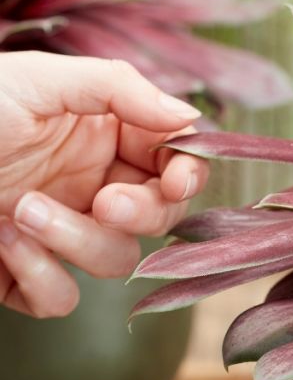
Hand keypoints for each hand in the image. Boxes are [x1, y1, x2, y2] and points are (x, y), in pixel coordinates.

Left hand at [0, 51, 208, 317]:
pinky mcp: (24, 276)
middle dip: (141, 214)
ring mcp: (59, 234)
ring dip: (78, 242)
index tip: (175, 178)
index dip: (186, 175)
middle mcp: (88, 186)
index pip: (173, 164)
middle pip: (158, 219)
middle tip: (107, 203)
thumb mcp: (36, 80)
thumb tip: (187, 115)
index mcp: (101, 137)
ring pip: (116, 261)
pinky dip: (41, 276)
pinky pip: (62, 299)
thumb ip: (119, 89)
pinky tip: (2, 241)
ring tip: (23, 210)